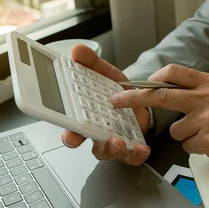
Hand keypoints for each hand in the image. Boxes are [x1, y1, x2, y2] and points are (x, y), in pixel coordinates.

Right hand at [61, 44, 151, 164]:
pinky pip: (131, 156)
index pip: (70, 126)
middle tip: (88, 138)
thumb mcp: (103, 72)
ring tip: (118, 143)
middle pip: (85, 142)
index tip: (68, 133)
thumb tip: (77, 51)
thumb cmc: (115, 90)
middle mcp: (96, 130)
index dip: (67, 131)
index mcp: (84, 115)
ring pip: (107, 152)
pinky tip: (142, 148)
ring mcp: (113, 139)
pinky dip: (136, 155)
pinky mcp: (131, 144)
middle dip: (86, 143)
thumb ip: (90, 62)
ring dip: (111, 150)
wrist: (141, 97)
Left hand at [111, 64, 208, 168]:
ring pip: (174, 129)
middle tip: (117, 101)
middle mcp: (206, 98)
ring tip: (206, 132)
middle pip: (161, 96)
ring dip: (184, 134)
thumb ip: (194, 88)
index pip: (173, 73)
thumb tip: (161, 87)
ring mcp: (207, 120)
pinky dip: (195, 146)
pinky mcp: (208, 141)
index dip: (150, 79)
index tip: (134, 85)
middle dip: (134, 99)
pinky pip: (186, 145)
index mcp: (208, 83)